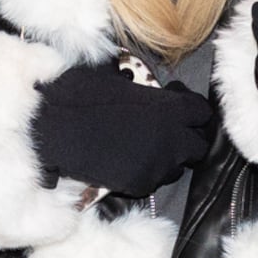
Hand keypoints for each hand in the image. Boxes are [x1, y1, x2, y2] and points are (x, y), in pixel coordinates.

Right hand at [33, 60, 219, 197]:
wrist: (54, 133)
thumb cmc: (79, 97)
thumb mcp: (109, 76)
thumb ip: (131, 79)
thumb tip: (124, 72)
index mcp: (169, 109)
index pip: (203, 113)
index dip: (191, 108)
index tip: (176, 103)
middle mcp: (172, 139)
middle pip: (199, 144)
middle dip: (188, 137)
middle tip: (169, 130)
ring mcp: (158, 165)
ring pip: (179, 166)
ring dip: (170, 158)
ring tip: (147, 147)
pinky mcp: (140, 185)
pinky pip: (154, 180)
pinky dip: (147, 172)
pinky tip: (129, 160)